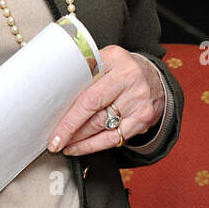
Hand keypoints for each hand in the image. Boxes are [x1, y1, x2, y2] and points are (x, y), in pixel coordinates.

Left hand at [47, 46, 164, 155]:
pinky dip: (93, 145)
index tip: (54, 128)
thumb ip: (85, 73)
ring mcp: (138, 100)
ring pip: (101, 126)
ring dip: (79, 139)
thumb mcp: (105, 60)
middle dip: (70, 130)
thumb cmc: (122, 70)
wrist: (155, 77)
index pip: (87, 92)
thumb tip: (56, 97)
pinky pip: (114, 138)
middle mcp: (129, 78)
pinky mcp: (143, 118)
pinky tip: (80, 147)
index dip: (68, 115)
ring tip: (65, 144)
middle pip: (93, 110)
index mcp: (115, 59)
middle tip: (55, 140)